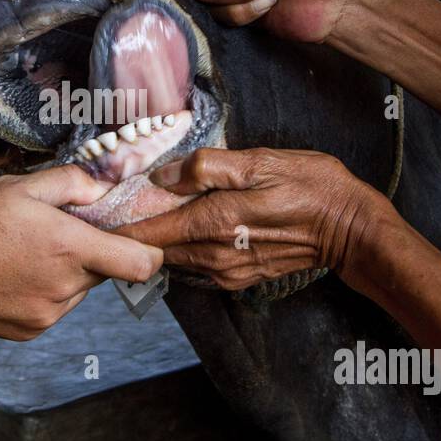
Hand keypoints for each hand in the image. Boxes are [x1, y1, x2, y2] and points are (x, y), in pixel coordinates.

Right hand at [0, 165, 162, 339]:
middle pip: (104, 271)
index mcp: (68, 248)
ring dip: (65, 271)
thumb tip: (103, 187)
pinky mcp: (26, 331)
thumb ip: (71, 183)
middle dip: (90, 251)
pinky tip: (8, 272)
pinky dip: (42, 290)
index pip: (140, 263)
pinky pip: (52, 308)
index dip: (149, 251)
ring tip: (21, 251)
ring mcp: (45, 315)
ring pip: (77, 290)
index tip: (137, 238)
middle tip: (52, 230)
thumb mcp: (17, 185)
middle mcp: (64, 288)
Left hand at [115, 147, 389, 291]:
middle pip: (154, 248)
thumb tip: (163, 176)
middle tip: (109, 206)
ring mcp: (224, 272)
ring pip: (173, 257)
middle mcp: (213, 256)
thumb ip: (208, 168)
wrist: (349, 228)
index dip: (116, 223)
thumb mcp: (261, 162)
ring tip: (138, 213)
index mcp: (214, 224)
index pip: (147, 232)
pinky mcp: (236, 278)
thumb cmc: (310, 186)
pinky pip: (194, 264)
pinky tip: (181, 226)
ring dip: (155, 239)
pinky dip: (180, 247)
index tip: (91, 212)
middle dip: (131, 229)